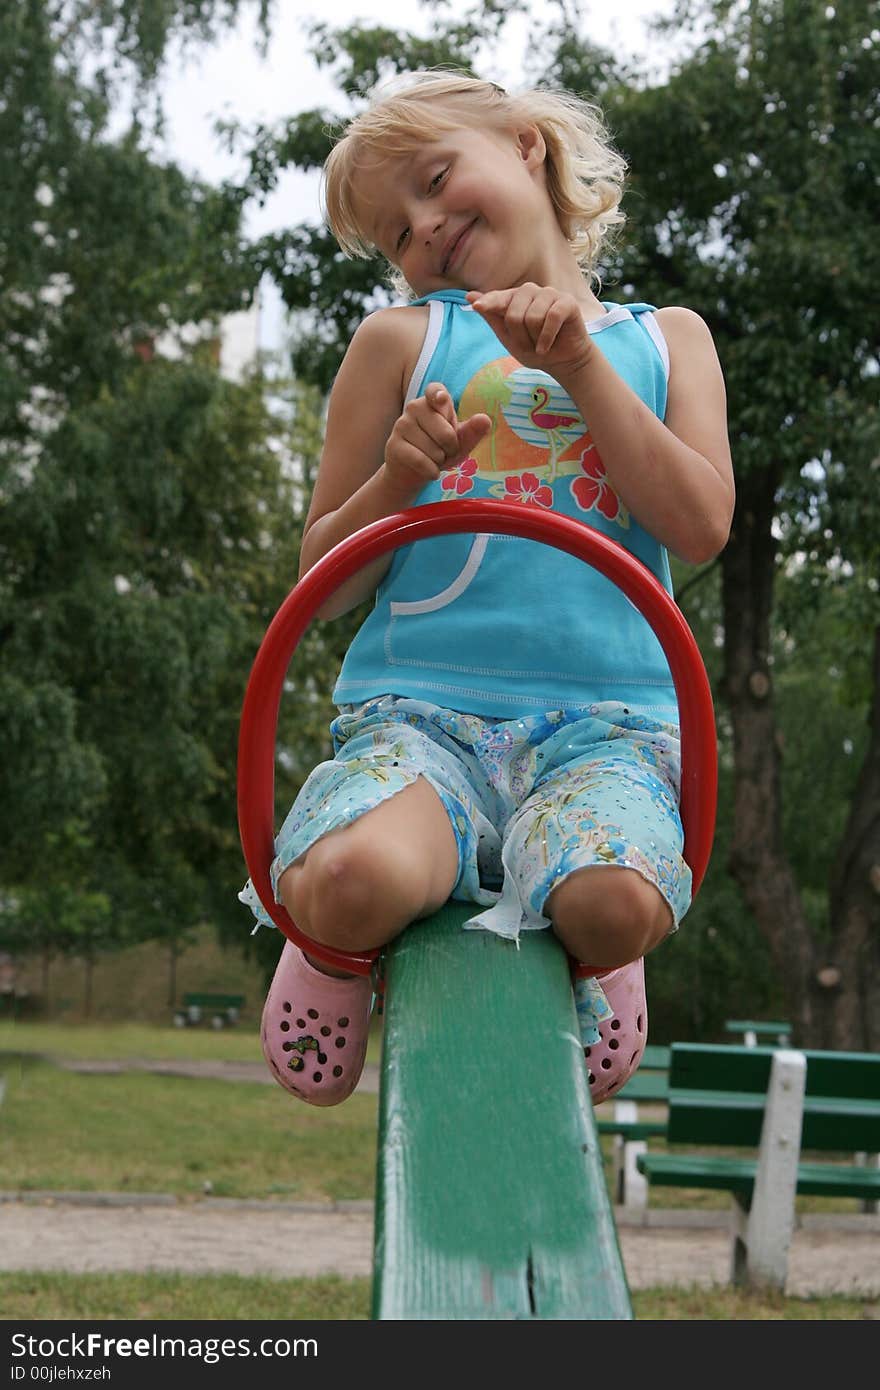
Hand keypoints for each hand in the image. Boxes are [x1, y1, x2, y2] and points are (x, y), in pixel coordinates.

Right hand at [383, 383, 490, 491]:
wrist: (411, 471)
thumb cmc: (439, 449)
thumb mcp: (459, 441)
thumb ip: (472, 431)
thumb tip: (485, 419)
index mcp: (433, 400)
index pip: (435, 390)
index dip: (439, 395)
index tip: (441, 399)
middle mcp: (415, 407)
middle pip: (445, 433)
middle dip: (450, 449)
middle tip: (442, 449)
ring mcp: (402, 424)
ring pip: (433, 450)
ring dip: (438, 461)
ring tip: (431, 457)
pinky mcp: (394, 444)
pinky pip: (420, 461)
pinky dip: (430, 471)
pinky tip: (429, 470)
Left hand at [466, 283, 592, 383]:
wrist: (562, 362)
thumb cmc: (534, 349)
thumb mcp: (509, 338)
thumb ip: (492, 317)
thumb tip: (470, 296)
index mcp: (514, 298)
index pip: (498, 298)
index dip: (488, 302)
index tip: (477, 306)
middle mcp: (531, 291)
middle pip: (514, 313)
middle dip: (520, 337)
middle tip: (529, 345)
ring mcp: (550, 293)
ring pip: (533, 317)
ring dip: (535, 339)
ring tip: (540, 344)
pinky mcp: (567, 302)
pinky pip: (552, 318)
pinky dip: (547, 338)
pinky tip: (547, 346)